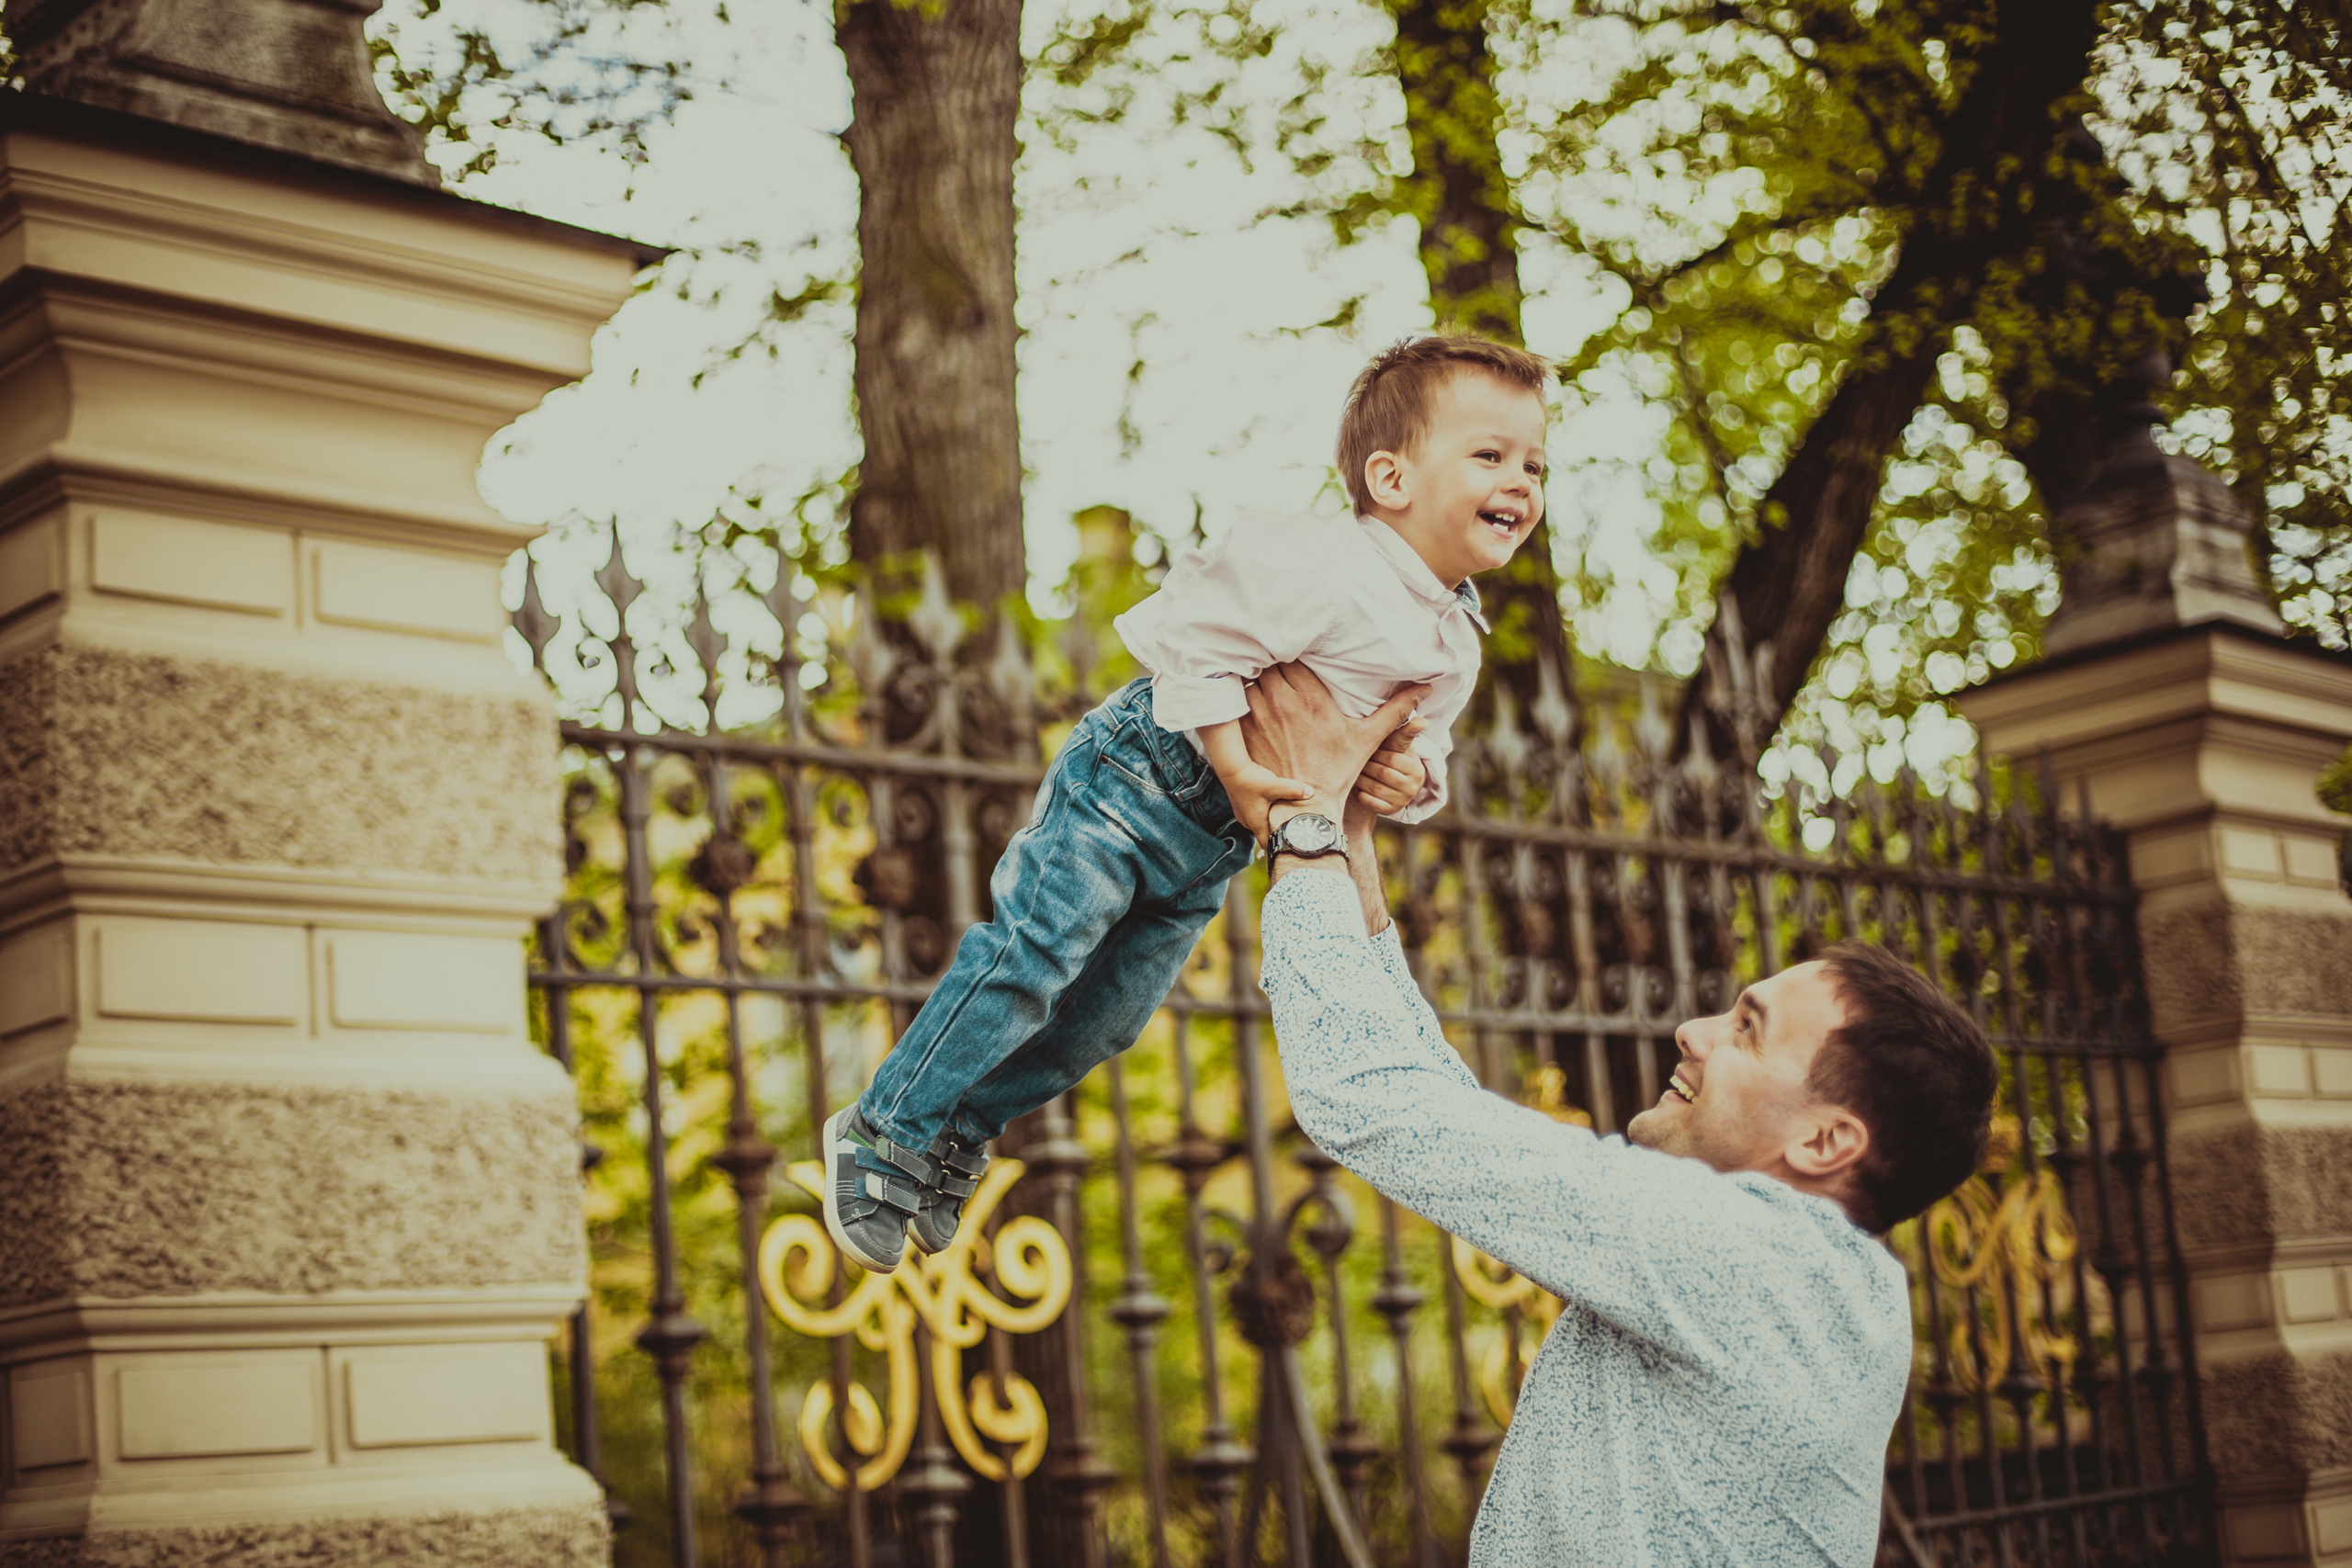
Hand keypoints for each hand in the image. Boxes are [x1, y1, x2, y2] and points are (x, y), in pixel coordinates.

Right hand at [1218, 760, 1315, 843]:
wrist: (1231, 768)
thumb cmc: (1250, 780)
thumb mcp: (1274, 785)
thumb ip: (1293, 790)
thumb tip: (1311, 793)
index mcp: (1255, 823)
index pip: (1267, 845)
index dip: (1279, 847)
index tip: (1291, 847)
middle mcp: (1248, 822)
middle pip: (1265, 834)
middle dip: (1278, 833)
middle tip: (1293, 830)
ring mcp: (1243, 814)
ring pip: (1260, 824)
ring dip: (1270, 822)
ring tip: (1284, 817)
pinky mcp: (1242, 805)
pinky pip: (1256, 815)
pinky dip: (1264, 813)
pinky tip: (1272, 805)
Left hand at [1240, 664, 1429, 836]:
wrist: (1305, 809)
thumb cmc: (1339, 773)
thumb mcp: (1370, 739)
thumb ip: (1396, 711)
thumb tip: (1426, 689)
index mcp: (1312, 698)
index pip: (1293, 656)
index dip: (1292, 652)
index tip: (1296, 654)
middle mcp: (1282, 703)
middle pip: (1269, 664)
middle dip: (1273, 663)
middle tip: (1277, 664)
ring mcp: (1259, 717)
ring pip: (1249, 680)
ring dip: (1255, 679)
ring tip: (1261, 680)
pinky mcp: (1242, 733)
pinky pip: (1235, 703)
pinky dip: (1239, 699)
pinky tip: (1244, 701)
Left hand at [1354, 727, 1427, 817]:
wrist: (1386, 783)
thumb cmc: (1388, 756)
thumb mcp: (1396, 745)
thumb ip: (1405, 733)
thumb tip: (1422, 721)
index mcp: (1416, 769)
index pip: (1391, 758)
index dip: (1375, 753)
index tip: (1365, 747)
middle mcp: (1413, 787)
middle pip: (1381, 773)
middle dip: (1366, 765)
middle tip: (1353, 758)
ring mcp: (1402, 801)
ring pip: (1374, 788)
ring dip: (1360, 779)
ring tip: (1353, 770)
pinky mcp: (1390, 811)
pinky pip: (1370, 802)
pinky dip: (1360, 793)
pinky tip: (1356, 786)